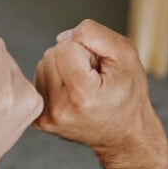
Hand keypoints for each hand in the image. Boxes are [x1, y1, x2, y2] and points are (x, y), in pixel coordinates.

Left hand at [33, 20, 160, 157]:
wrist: (124, 134)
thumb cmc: (128, 93)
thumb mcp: (126, 56)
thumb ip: (95, 35)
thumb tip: (63, 36)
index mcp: (82, 95)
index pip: (65, 47)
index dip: (86, 49)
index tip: (99, 68)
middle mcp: (61, 110)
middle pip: (51, 55)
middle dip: (72, 57)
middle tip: (93, 77)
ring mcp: (48, 118)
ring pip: (43, 66)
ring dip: (62, 68)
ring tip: (84, 85)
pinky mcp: (40, 120)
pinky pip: (39, 82)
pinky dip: (55, 81)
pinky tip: (72, 93)